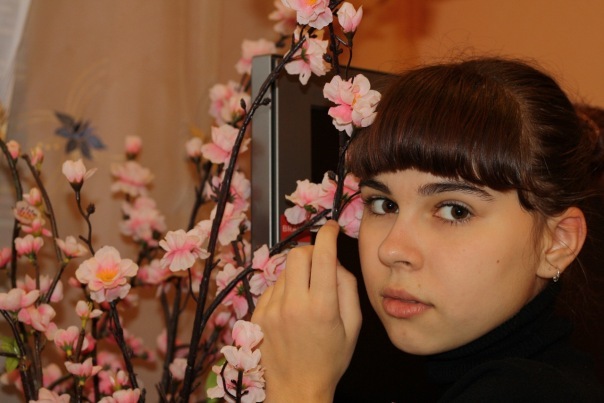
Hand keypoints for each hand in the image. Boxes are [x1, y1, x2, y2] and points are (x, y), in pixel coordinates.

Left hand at [251, 221, 361, 401]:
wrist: (296, 388)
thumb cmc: (330, 359)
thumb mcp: (353, 326)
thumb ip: (347, 288)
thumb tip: (334, 261)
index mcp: (322, 306)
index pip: (323, 254)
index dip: (328, 234)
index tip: (332, 228)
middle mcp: (294, 304)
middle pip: (297, 253)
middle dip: (311, 250)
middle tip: (319, 262)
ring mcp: (272, 309)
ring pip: (285, 271)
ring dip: (298, 274)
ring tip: (306, 297)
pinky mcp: (257, 314)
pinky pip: (272, 287)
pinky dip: (284, 289)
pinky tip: (292, 309)